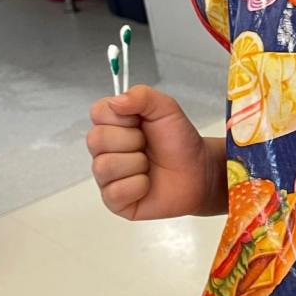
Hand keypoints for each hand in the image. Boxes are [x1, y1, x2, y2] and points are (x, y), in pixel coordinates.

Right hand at [87, 85, 215, 220]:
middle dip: (132, 140)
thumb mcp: (167, 109)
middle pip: (96, 139)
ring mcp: (107, 176)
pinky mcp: (114, 200)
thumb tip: (115, 101)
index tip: (141, 122)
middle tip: (148, 145)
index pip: (97, 112)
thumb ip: (142, 96)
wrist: (199, 171)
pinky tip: (148, 184)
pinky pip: (115, 191)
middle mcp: (105, 149)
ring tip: (150, 165)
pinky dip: (139, 185)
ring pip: (104, 166)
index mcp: (114, 125)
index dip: (122, 117)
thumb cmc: (180, 141)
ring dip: (137, 163)